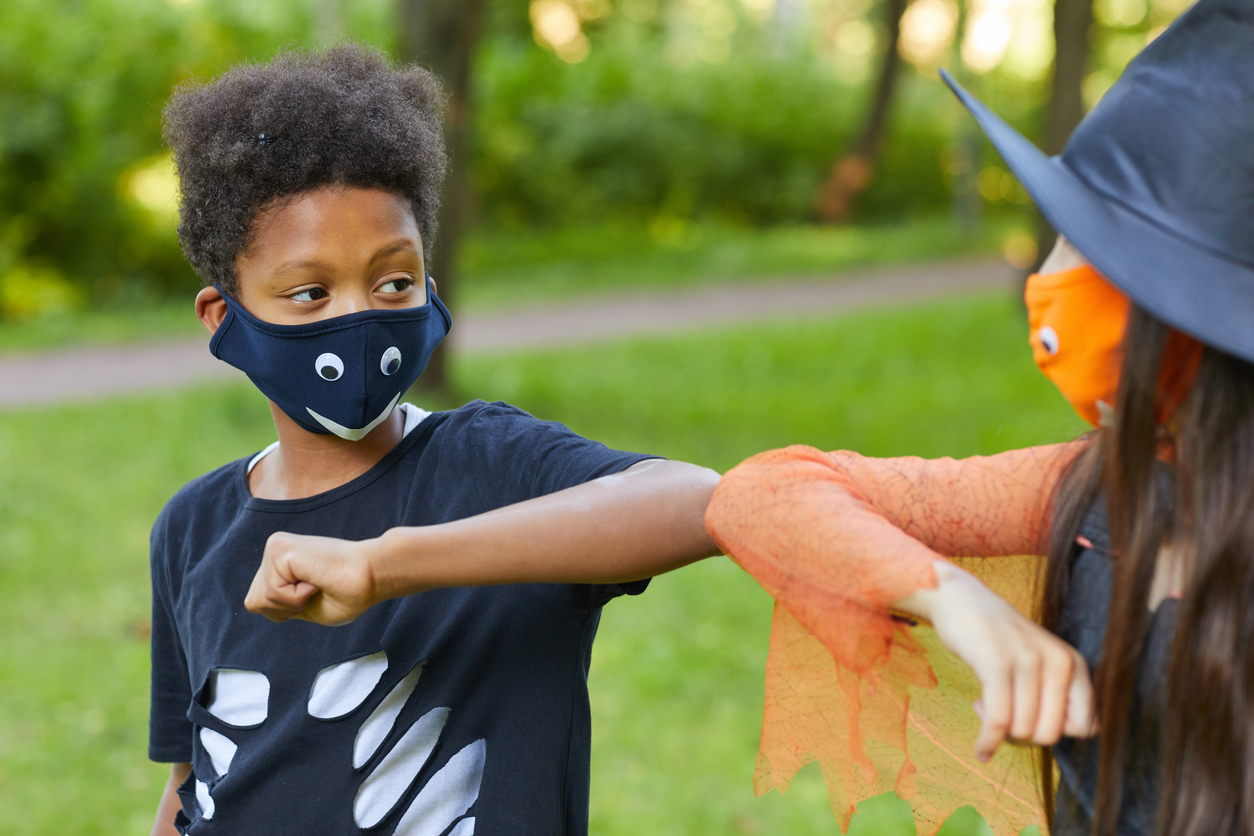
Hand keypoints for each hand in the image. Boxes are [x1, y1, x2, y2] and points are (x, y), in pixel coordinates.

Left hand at [244, 532, 378, 625]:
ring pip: (259, 600)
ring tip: (315, 585)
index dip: (284, 612)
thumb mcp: (304, 607)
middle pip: (253, 603)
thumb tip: (254, 604)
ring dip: (291, 604)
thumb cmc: (348, 594)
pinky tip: (315, 581)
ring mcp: (274, 547)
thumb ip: (279, 603)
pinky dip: (296, 597)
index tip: (314, 595)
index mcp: (279, 563)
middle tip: (314, 591)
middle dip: (284, 610)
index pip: (257, 603)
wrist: (372, 577)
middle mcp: (274, 551)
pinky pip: (272, 592)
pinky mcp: (279, 548)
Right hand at [902, 563, 1097, 760]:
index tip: (1031, 719)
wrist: (960, 599)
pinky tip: (982, 748)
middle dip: (1022, 736)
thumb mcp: (1040, 659)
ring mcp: (1027, 661)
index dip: (1056, 732)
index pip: (1086, 727)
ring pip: (1023, 729)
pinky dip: (988, 741)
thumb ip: (1058, 693)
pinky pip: (998, 720)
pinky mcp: (996, 663)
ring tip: (984, 707)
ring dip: (999, 732)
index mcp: (1073, 663)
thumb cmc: (998, 637)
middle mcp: (1057, 661)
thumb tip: (1071, 734)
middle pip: (1050, 734)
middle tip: (1002, 716)